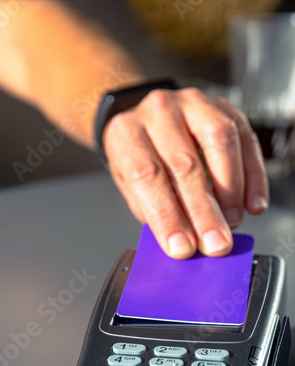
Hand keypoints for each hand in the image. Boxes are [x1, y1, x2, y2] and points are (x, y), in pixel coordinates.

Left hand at [103, 88, 268, 258]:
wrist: (145, 119)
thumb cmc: (138, 156)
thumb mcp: (130, 185)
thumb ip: (153, 212)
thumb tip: (182, 243)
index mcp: (126, 133)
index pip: (145, 176)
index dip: (166, 215)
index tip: (182, 247)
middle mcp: (157, 112)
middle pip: (185, 164)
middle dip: (203, 212)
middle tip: (215, 244)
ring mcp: (191, 103)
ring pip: (219, 141)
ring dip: (230, 190)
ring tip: (232, 221)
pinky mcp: (223, 107)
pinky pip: (245, 139)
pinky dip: (253, 176)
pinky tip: (252, 203)